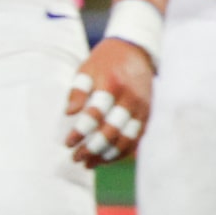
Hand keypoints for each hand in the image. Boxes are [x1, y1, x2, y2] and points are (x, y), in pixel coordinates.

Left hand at [64, 35, 152, 166]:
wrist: (136, 50)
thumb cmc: (105, 61)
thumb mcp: (87, 69)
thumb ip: (77, 90)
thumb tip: (69, 113)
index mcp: (112, 84)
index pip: (95, 114)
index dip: (81, 131)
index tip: (68, 143)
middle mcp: (129, 98)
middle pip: (112, 130)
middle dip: (93, 148)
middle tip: (76, 158)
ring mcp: (141, 108)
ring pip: (126, 139)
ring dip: (107, 154)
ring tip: (89, 164)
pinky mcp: (147, 114)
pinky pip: (136, 138)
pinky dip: (122, 152)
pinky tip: (106, 158)